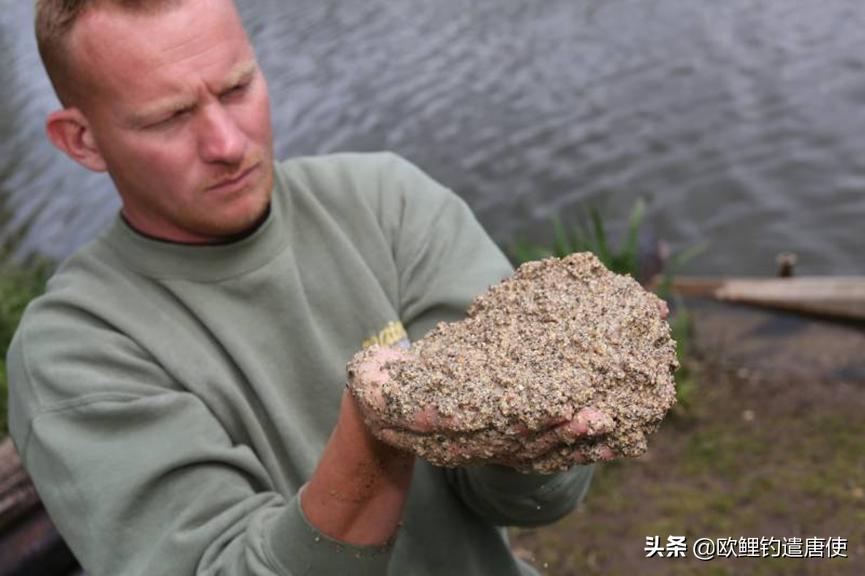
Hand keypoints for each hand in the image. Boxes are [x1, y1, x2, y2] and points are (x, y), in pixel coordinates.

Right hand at [348, 345, 618, 472]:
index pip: (475, 430)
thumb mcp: (369, 380)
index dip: (506, 422)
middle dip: (554, 432)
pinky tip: (611, 434)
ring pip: (537, 450)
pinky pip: (548, 450)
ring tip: (608, 419)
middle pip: (517, 443)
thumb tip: (374, 366)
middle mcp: (468, 446)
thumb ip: (372, 376)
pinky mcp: (510, 445)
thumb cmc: (387, 387)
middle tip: (592, 414)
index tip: (538, 411)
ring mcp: (491, 449)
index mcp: (437, 429)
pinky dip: (578, 445)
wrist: (394, 419)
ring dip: (573, 438)